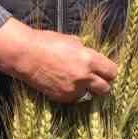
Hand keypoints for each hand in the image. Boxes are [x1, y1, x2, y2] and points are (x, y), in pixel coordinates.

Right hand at [0, 19, 119, 104]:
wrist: (25, 55)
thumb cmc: (46, 42)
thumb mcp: (71, 40)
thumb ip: (85, 50)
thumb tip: (92, 56)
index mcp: (89, 59)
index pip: (112, 72)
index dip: (110, 72)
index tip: (106, 71)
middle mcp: (83, 76)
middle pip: (105, 89)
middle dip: (102, 84)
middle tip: (96, 80)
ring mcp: (72, 89)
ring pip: (89, 95)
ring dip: (86, 90)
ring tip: (75, 80)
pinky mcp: (61, 97)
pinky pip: (74, 98)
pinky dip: (72, 93)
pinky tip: (63, 83)